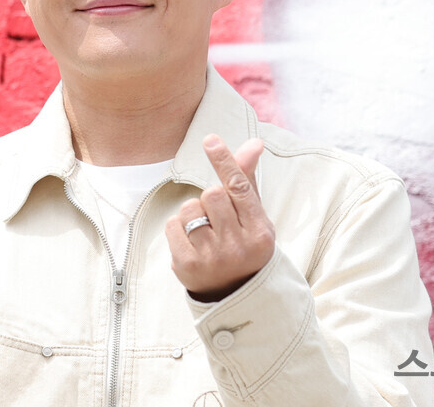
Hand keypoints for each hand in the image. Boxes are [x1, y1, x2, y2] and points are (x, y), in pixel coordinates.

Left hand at [165, 135, 274, 301]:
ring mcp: (212, 258)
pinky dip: (178, 227)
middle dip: (211, 199)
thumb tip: (254, 143)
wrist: (233, 293)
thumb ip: (247, 180)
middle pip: (212, 194)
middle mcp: (238, 246)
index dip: (224, 161)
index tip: (210, 140)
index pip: (238, 188)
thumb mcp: (254, 216)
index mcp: (260, 232)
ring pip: (189, 208)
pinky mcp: (186, 265)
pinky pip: (172, 225)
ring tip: (206, 232)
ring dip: (193, 213)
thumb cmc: (245, 244)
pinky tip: (191, 242)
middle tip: (218, 219)